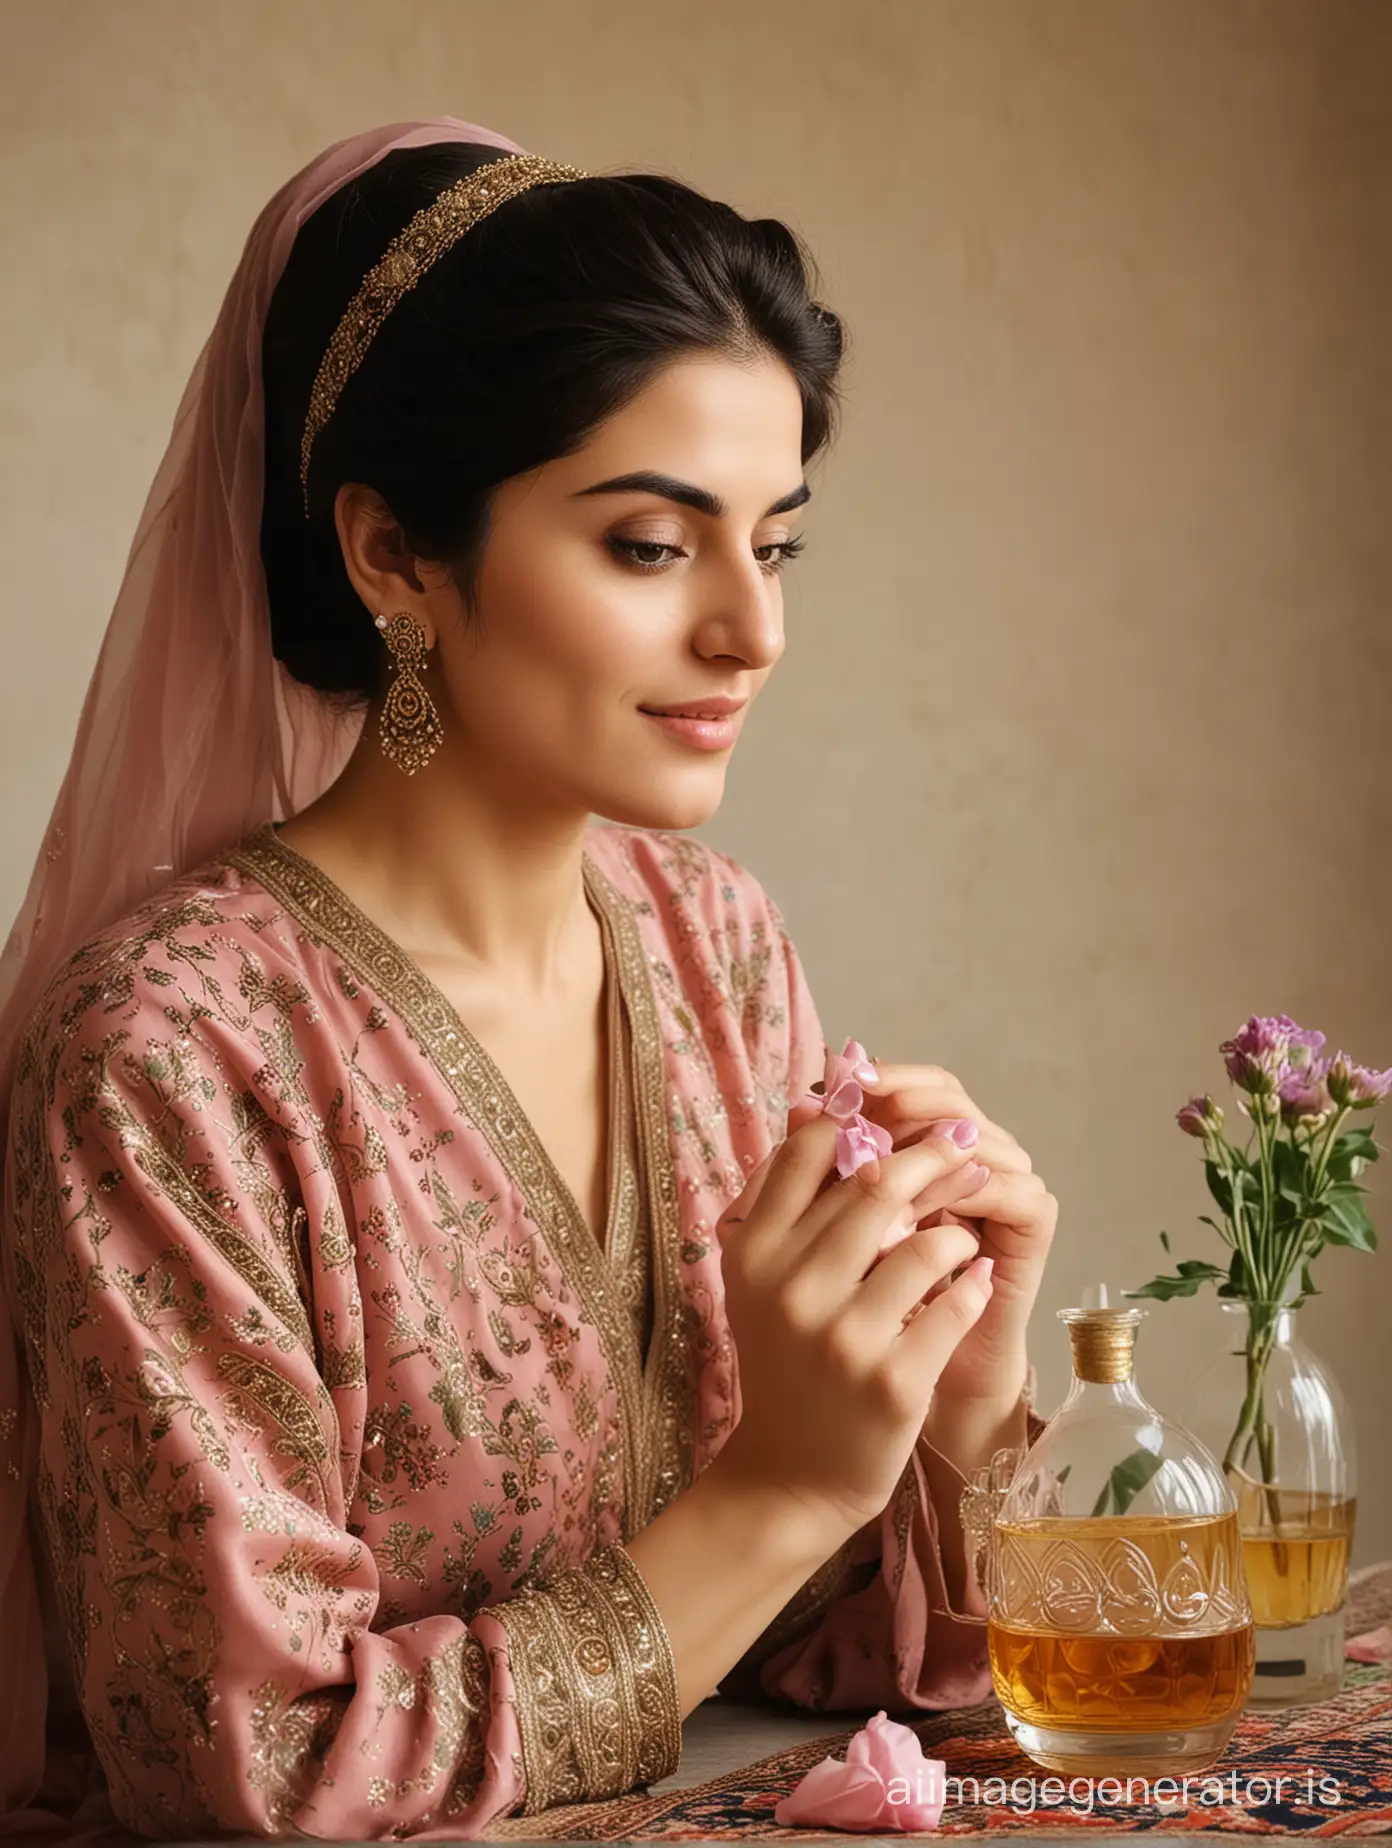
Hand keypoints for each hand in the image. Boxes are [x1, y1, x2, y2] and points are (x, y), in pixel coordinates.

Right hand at [712, 1107, 1003, 1542]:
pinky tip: (976, 1281)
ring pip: (925, 1240)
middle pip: (876, 1183)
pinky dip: (973, 1284)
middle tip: (967, 1146)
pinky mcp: (893, 1380)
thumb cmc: (784, 1361)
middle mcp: (791, 1288)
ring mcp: (843, 1337)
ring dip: (956, 1228)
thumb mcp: (761, 1279)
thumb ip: (786, 1200)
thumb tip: (815, 1106)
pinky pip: (956, 1304)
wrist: (790, 1477)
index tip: (903, 1120)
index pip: (809, 1149)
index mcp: (752, 1252)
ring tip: (963, 1232)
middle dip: (933, 1156)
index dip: (863, 1122)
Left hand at [854, 1060, 1057, 1409]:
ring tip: (880, 1156)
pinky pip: (1005, 1187)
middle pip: (948, 1094)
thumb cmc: (868, 1293)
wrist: (916, 1363)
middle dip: (901, 1097)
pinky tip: (920, 1205)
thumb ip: (822, 1167)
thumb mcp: (835, 1223)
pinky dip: (962, 1192)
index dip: (879, 1077)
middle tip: (860, 1101)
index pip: (915, 1082)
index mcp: (932, 1136)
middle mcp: (976, 1146)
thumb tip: (797, 1104)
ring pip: (975, 1135)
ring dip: (926, 1144)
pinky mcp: (1035, 1217)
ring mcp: (1011, 1176)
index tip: (832, 1080)